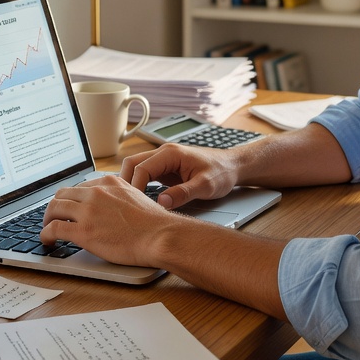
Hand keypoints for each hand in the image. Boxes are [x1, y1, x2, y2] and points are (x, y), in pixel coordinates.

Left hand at [39, 175, 173, 266]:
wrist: (159, 236)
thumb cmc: (154, 223)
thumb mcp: (136, 197)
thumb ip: (119, 197)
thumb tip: (110, 207)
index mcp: (109, 183)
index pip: (80, 187)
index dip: (71, 199)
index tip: (68, 208)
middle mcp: (96, 193)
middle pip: (62, 194)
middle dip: (55, 206)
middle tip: (53, 217)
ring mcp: (88, 211)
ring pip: (54, 208)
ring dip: (47, 219)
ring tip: (47, 229)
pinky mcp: (83, 231)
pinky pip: (54, 228)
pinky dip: (45, 234)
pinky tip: (47, 240)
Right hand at [119, 142, 242, 208]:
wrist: (233, 166)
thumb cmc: (221, 172)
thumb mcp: (205, 186)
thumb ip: (183, 194)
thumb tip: (161, 203)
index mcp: (171, 153)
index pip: (141, 168)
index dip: (135, 187)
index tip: (136, 206)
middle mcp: (164, 153)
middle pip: (132, 164)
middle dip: (126, 183)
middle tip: (128, 205)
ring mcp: (163, 160)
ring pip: (136, 168)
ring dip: (132, 184)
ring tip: (132, 204)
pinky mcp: (166, 169)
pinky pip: (146, 175)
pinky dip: (140, 186)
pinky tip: (142, 201)